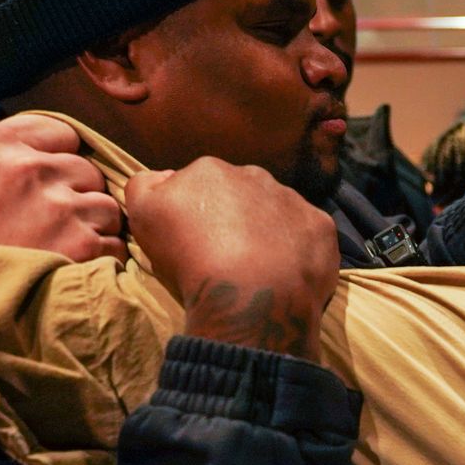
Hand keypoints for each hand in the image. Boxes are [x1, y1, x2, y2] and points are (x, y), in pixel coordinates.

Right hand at [0, 114, 126, 281]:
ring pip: (107, 205)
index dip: (60, 158)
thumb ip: (12, 148)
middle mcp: (28, 169)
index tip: (47, 180)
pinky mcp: (84, 242)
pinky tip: (71, 262)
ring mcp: (59, 206)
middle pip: (88, 170)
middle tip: (50, 220)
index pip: (63, 133)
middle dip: (77, 193)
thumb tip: (60, 139)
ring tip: (60, 242)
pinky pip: (115, 241)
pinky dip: (101, 255)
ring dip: (93, 225)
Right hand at [124, 160, 339, 362]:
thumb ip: (145, 185)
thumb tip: (165, 176)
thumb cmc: (189, 257)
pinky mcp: (321, 226)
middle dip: (237, 218)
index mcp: (210, 170)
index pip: (200, 185)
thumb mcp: (143, 216)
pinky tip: (287, 272)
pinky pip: (308, 234)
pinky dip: (300, 249)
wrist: (248, 294)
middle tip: (229, 255)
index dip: (197, 214)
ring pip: (278, 212)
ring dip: (270, 232)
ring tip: (260, 267)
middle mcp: (255, 175)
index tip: (197, 240)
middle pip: (242, 194)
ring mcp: (293, 200)